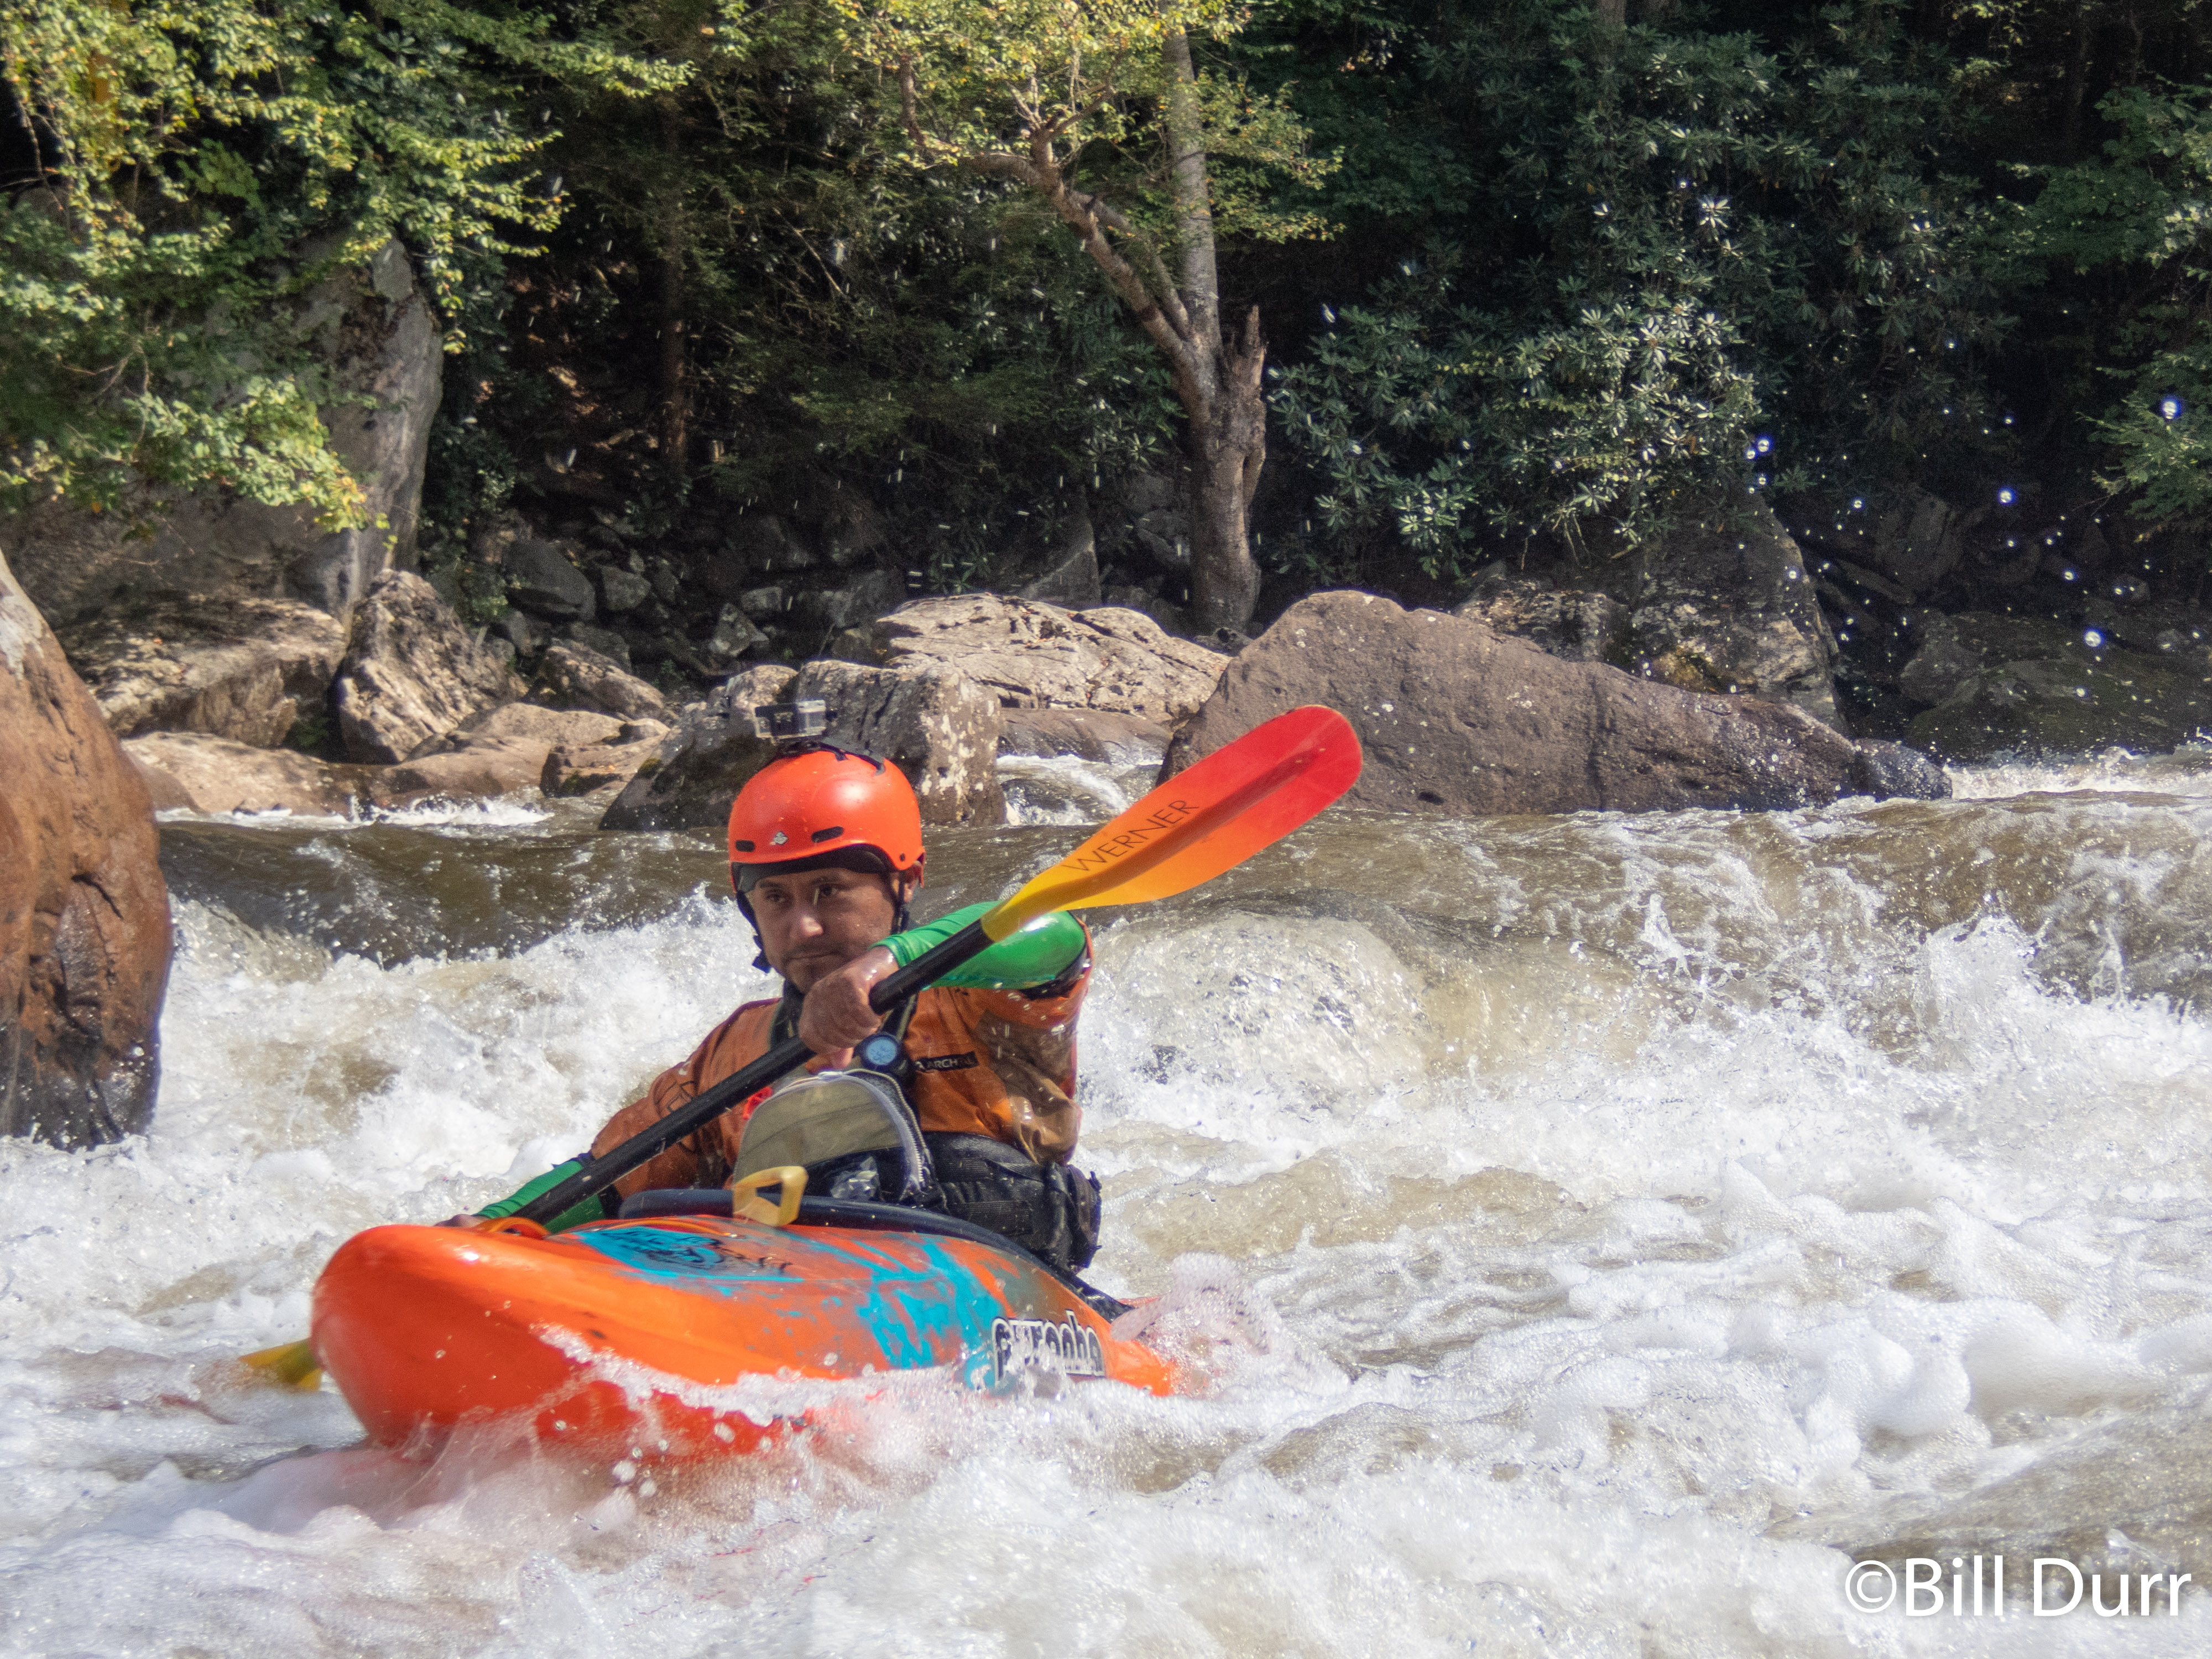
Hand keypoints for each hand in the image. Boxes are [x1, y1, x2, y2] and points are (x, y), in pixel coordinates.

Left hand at [797, 945, 896, 1066]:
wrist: (881, 963)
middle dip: (851, 1039)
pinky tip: (874, 1018)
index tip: (846, 1044)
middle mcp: (819, 994)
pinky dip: (869, 1020)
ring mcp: (833, 986)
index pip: (809, 1037)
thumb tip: (838, 1065)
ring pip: (845, 1024)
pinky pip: (858, 1012)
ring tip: (870, 1023)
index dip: (828, 1047)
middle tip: (863, 1031)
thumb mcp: (850, 1020)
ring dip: (863, 1030)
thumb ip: (843, 1042)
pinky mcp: (851, 980)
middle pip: (830, 1034)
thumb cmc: (865, 992)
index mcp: (813, 1004)